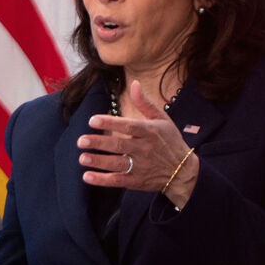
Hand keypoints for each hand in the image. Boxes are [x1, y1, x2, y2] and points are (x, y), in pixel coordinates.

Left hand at [77, 81, 198, 207]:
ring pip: (117, 164)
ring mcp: (141, 166)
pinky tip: (87, 177)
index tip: (92, 120)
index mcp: (150, 132)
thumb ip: (145, 103)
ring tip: (82, 158)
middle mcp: (144, 149)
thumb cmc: (170, 142)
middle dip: (99, 143)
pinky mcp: (137, 181)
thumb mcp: (162, 120)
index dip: (110, 123)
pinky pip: (118, 181)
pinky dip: (102, 180)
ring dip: (98, 161)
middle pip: (119, 145)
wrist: (184, 172)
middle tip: (81, 140)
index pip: (128, 126)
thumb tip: (134, 84)